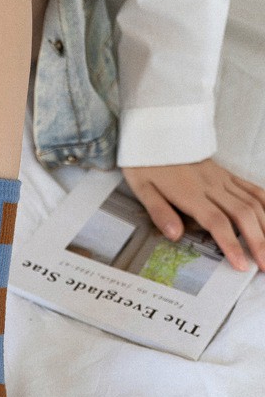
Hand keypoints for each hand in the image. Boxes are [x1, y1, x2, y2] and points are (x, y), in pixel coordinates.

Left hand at [121, 158, 264, 271]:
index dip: (232, 244)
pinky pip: (253, 189)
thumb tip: (174, 235)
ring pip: (254, 203)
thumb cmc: (147, 162)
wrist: (159, 131)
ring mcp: (223, 179)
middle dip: (258, 242)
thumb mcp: (143, 189)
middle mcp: (213, 186)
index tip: (241, 265)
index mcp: (191, 194)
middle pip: (243, 216)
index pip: (217, 223)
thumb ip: (159, 212)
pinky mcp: (227, 174)